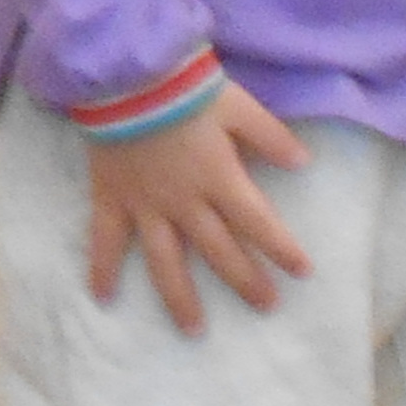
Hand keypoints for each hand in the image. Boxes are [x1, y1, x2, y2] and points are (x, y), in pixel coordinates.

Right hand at [85, 83, 312, 335]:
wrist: (127, 75)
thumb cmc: (186, 88)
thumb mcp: (239, 106)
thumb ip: (271, 137)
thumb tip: (304, 163)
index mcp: (220, 180)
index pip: (259, 224)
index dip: (282, 249)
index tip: (302, 272)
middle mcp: (185, 203)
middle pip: (219, 252)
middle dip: (245, 282)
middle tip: (265, 307)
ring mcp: (146, 206)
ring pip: (166, 262)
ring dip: (180, 299)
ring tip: (193, 330)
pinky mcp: (112, 199)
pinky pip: (105, 240)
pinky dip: (101, 268)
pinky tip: (102, 298)